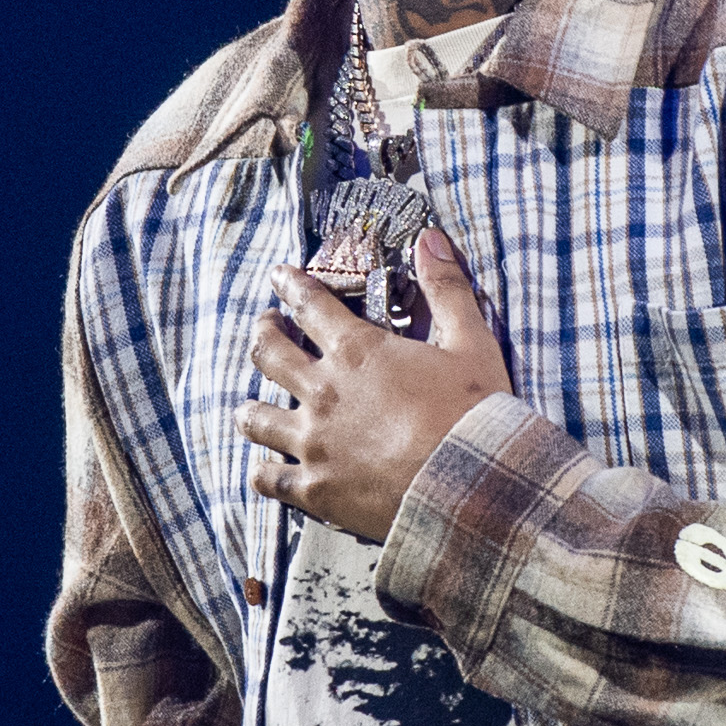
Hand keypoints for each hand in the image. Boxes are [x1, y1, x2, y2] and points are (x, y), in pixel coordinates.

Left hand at [239, 225, 512, 542]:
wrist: (472, 488)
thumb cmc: (475, 415)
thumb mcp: (472, 341)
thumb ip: (447, 287)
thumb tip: (431, 237)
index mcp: (357, 351)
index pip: (309, 303)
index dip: (289, 284)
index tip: (278, 275)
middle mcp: (323, 392)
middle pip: (269, 354)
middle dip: (263, 334)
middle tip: (264, 328)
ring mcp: (313, 442)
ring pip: (256, 418)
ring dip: (251, 408)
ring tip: (250, 406)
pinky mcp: (314, 489)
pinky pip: (269, 479)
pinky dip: (263, 472)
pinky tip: (263, 469)